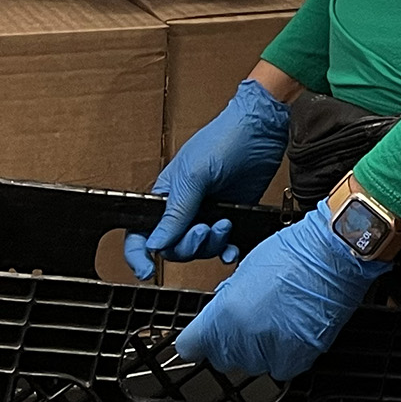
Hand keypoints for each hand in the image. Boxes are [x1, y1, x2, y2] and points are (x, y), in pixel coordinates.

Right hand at [125, 77, 291, 279]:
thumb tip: (155, 244)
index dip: (139, 254)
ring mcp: (208, 214)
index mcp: (164, 196)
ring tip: (224, 224)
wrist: (261, 131)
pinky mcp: (231, 216)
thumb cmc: (223, 140)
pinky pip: (223, 247)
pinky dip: (227, 251)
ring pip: (199, 249)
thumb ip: (175, 213)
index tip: (148, 270)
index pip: (140, 232)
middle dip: (188, 246)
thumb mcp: (193, 177)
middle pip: (173, 247)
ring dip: (211, 245)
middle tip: (204, 230)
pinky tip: (233, 248)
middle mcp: (183, 209)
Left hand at [172, 204, 386, 381]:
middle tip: (248, 318)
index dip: (197, 339)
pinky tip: (290, 331)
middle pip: (221, 357)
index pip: (189, 347)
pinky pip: (278, 368)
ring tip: (275, 319)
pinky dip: (282, 354)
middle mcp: (243, 339)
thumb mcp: (244, 270)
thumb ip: (226, 301)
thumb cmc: (295, 253)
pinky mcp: (298, 359)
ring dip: (256, 348)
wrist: (335, 255)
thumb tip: (221, 316)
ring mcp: (271, 352)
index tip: (202, 336)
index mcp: (225, 314)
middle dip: (229, 341)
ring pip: (250, 363)